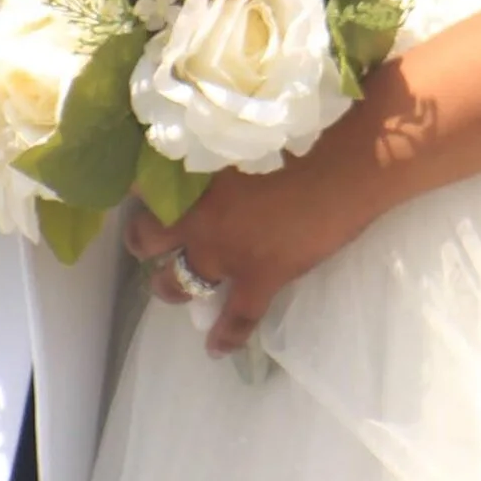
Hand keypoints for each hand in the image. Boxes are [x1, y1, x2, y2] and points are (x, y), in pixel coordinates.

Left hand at [127, 128, 378, 359]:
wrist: (342, 164)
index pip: (146, 185)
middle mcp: (197, 218)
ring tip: (166, 288)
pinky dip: (225, 335)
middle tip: (144, 240)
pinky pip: (237, 317)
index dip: (139, 188)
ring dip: (168, 286)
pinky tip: (215, 349)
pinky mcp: (260, 279)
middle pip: (149, 239)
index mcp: (192, 175)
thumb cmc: (299, 131)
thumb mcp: (242, 130)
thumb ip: (217, 140)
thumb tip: (209, 133)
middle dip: (142, 242)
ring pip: (179, 281)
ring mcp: (225, 254)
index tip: (138, 188)